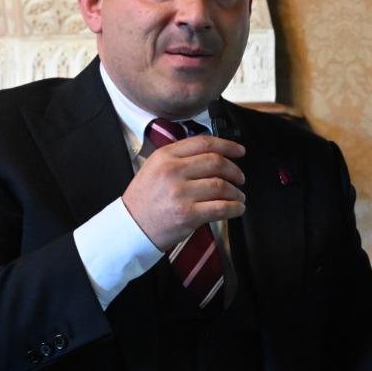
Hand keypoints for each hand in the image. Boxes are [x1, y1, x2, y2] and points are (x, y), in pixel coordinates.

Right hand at [122, 134, 246, 251]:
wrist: (131, 227)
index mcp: (165, 156)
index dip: (227, 146)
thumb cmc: (145, 199)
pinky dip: (235, 208)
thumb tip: (214, 155)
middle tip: (240, 178)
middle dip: (234, 170)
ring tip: (238, 196)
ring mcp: (180, 193)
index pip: (204, 143)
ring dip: (236, 192)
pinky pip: (221, 207)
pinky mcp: (188, 214)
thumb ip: (180, 158)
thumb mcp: (155, 168)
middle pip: (216, 163)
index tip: (240, 151)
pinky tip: (237, 208)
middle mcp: (173, 171)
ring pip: (221, 185)